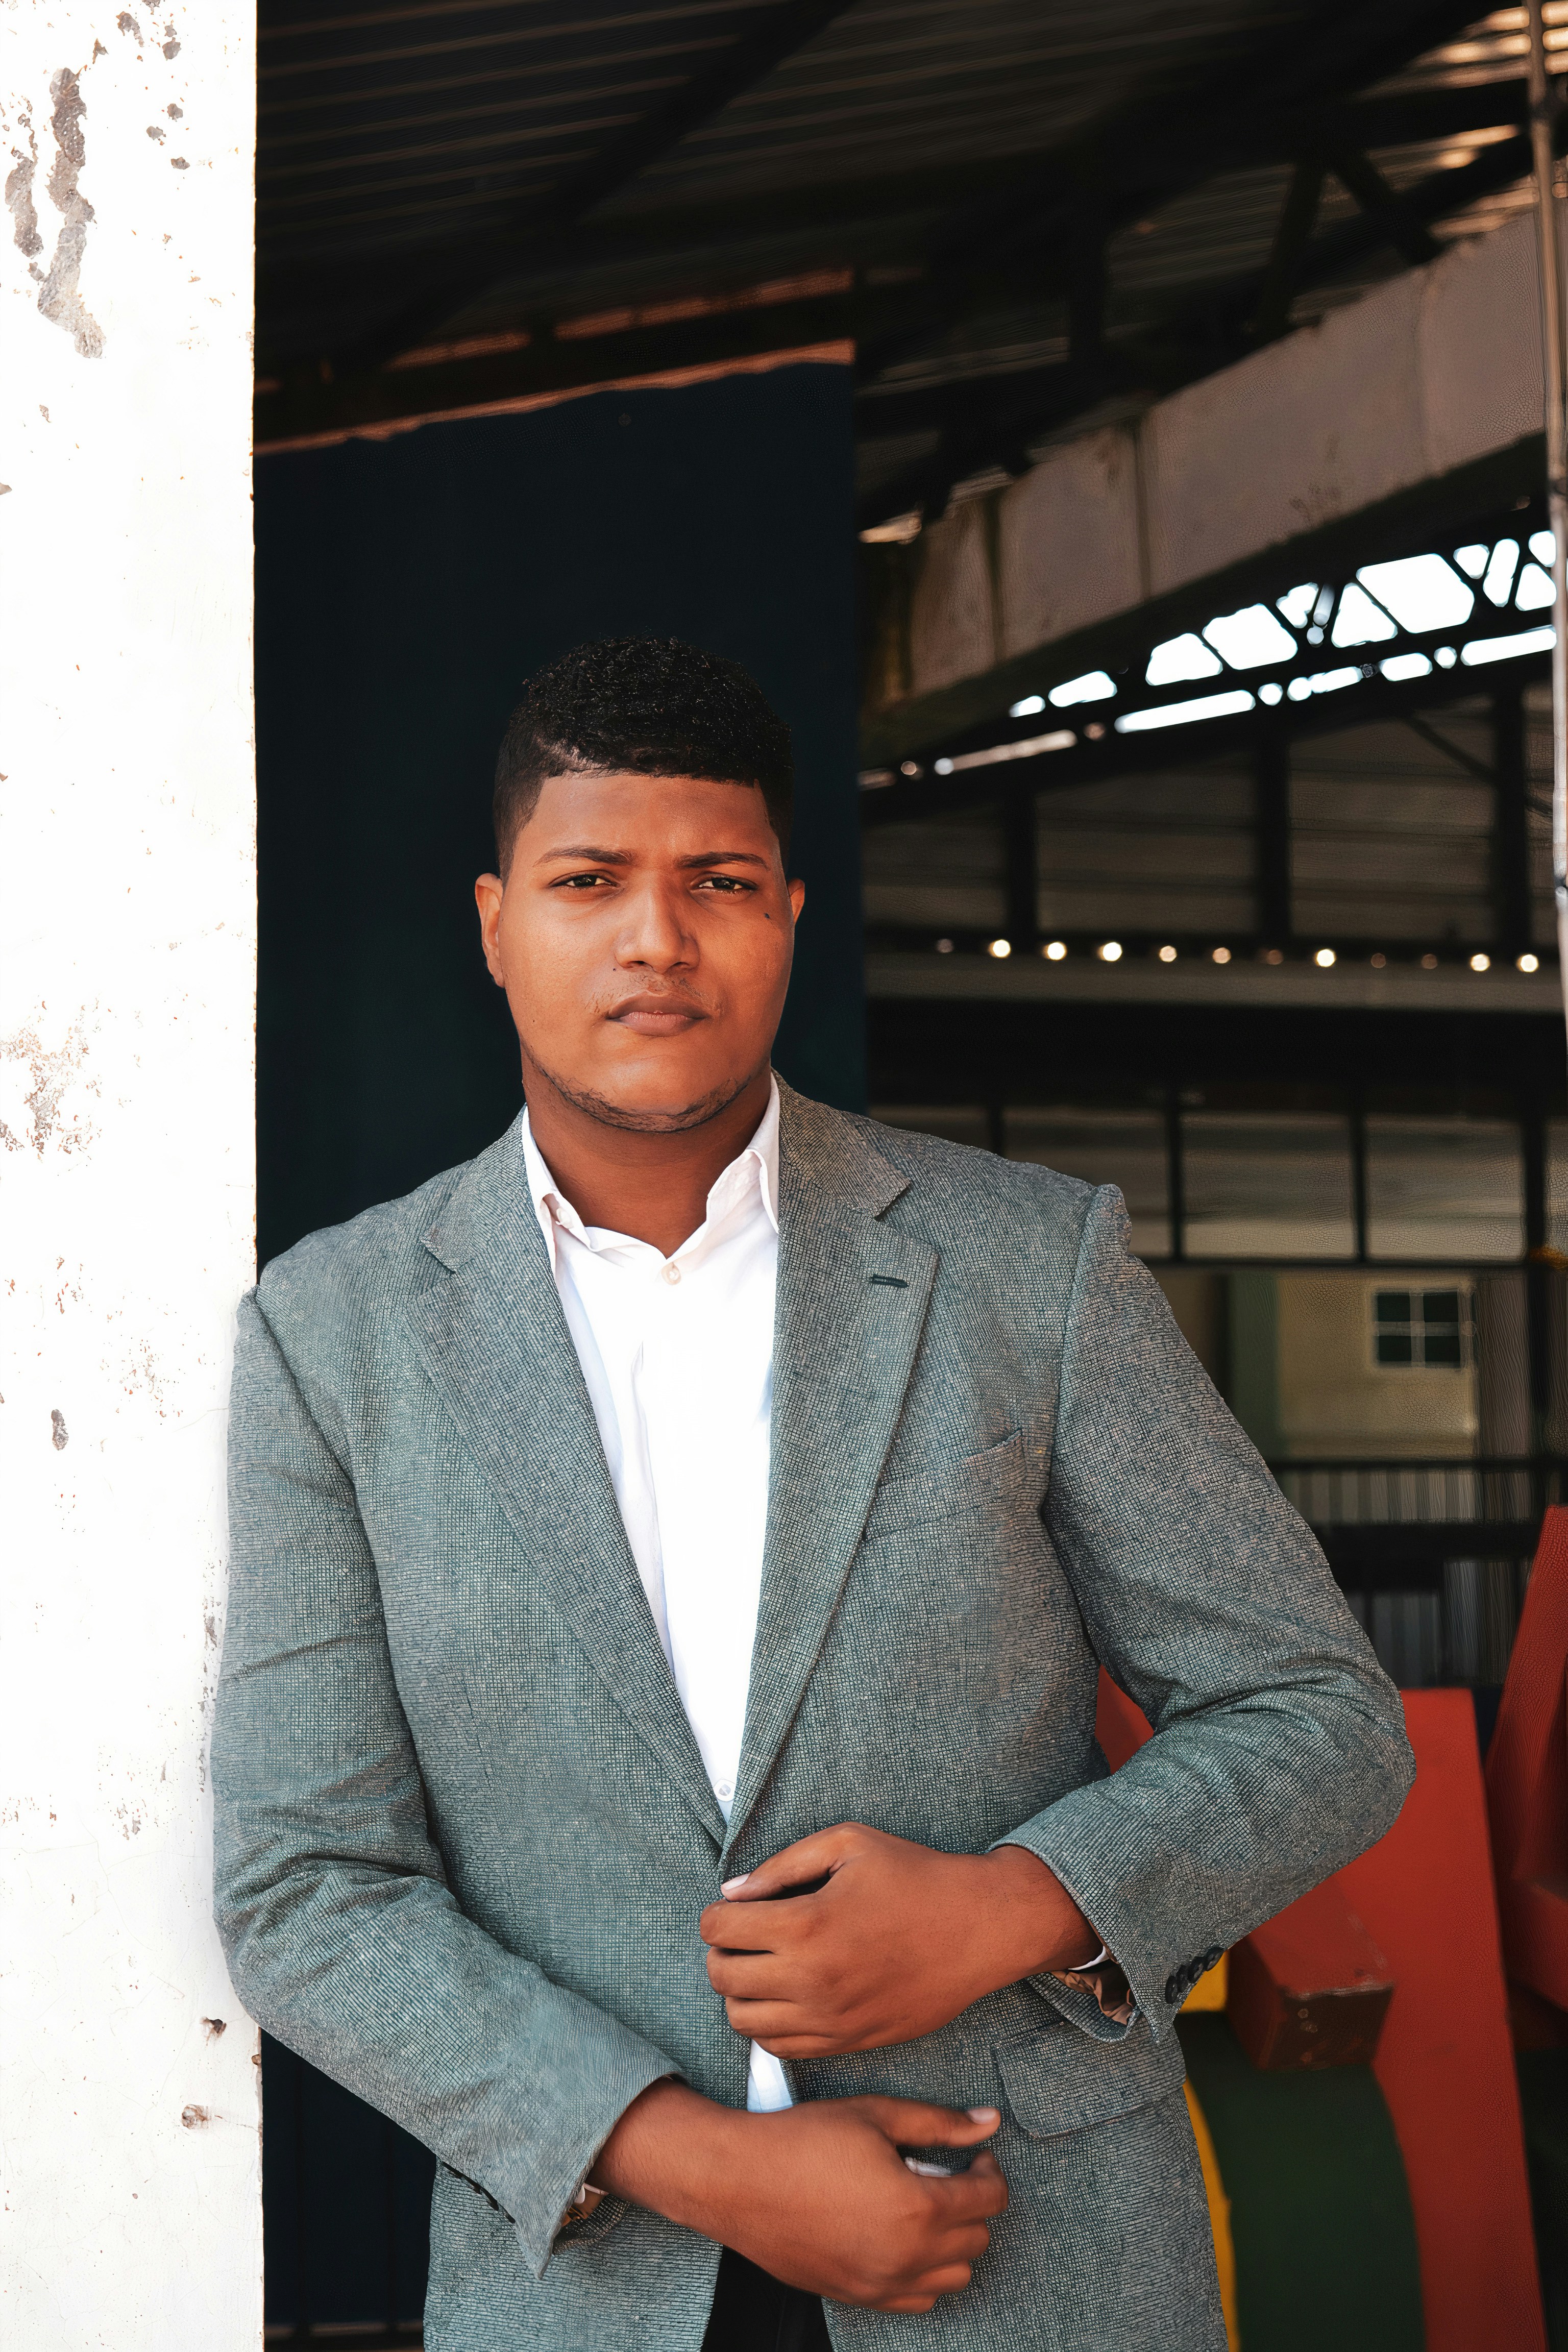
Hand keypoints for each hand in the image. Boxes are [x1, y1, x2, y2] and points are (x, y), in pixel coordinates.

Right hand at [592, 2079, 1006, 2310]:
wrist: (739, 2181)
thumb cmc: (803, 2141)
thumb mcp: (876, 2116)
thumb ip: (939, 2123)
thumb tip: (988, 2123)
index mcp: (916, 2208)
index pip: (988, 2200)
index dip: (989, 2171)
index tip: (975, 2156)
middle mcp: (905, 2257)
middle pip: (977, 2239)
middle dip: (972, 2203)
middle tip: (946, 2174)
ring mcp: (881, 2285)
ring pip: (954, 2275)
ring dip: (952, 2241)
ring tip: (924, 2205)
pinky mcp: (858, 2297)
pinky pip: (918, 2298)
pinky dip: (924, 2271)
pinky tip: (900, 2236)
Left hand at [699, 1823, 1094, 2057]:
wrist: (979, 1927)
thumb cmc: (915, 1876)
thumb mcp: (848, 1843)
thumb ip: (782, 1866)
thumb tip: (733, 1893)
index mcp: (807, 1925)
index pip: (718, 1931)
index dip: (717, 1915)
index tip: (734, 1908)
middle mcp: (812, 1980)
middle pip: (722, 1979)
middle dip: (722, 1952)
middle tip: (744, 1935)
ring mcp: (830, 2019)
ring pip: (744, 2022)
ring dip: (740, 1992)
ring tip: (763, 1965)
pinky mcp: (849, 2042)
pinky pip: (781, 2048)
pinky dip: (769, 2024)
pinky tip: (787, 1994)